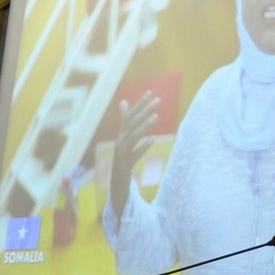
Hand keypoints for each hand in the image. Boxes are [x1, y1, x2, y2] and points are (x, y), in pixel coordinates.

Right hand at [109, 93, 158, 218]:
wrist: (116, 181)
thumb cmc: (123, 157)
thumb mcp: (125, 138)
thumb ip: (126, 121)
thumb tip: (124, 101)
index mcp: (121, 134)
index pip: (131, 115)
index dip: (140, 104)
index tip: (151, 92)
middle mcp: (120, 141)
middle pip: (132, 123)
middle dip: (145, 110)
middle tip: (158, 100)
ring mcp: (122, 153)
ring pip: (133, 137)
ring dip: (144, 126)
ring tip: (155, 116)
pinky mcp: (126, 164)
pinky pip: (135, 155)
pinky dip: (143, 147)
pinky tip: (153, 140)